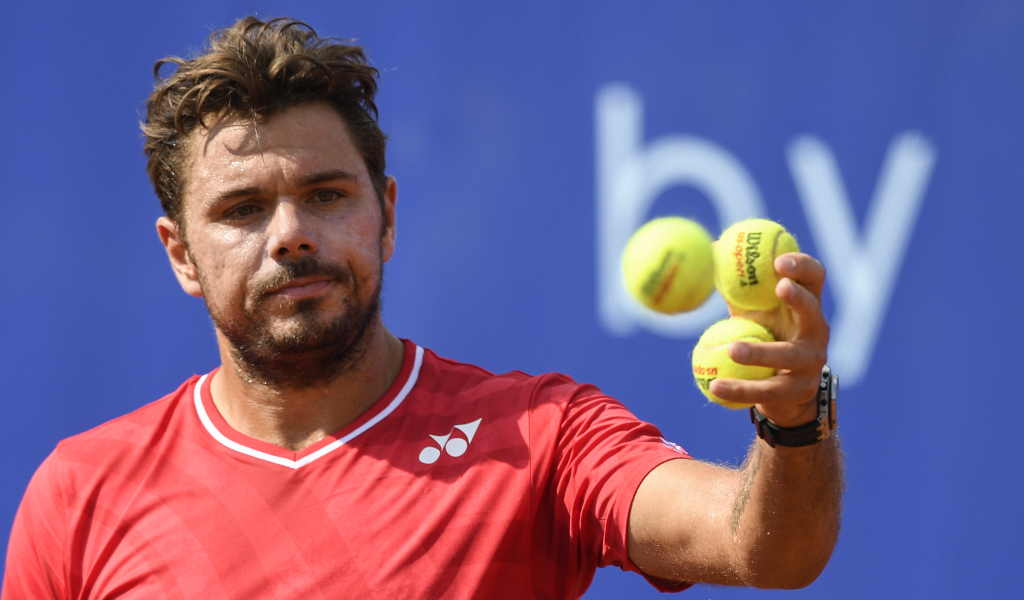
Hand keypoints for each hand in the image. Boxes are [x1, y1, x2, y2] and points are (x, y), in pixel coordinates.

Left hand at [708, 253, 828, 427]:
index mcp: (806, 306)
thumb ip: (737, 285)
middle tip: (779, 288)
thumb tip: (715, 246)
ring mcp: (811, 362)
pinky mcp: (799, 390)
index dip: (802, 266)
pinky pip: (766, 390)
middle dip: (800, 298)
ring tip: (732, 349)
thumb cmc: (766, 338)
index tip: (779, 260)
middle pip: (813, 310)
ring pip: (787, 355)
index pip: (814, 278)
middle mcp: (816, 331)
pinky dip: (739, 389)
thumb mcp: (752, 311)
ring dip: (760, 352)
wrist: (784, 394)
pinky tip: (714, 387)